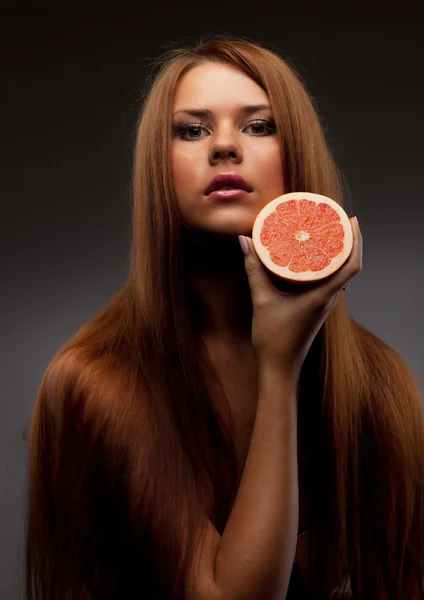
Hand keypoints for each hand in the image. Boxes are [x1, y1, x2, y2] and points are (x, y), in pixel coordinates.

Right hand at [241, 216, 362, 377]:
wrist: (278, 368)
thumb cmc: (273, 339)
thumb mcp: (261, 300)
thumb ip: (254, 269)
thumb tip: (244, 241)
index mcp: (323, 296)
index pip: (352, 266)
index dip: (356, 241)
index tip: (352, 220)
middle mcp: (328, 298)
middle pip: (348, 265)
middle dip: (347, 240)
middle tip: (336, 218)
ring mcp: (323, 303)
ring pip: (338, 273)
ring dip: (337, 253)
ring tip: (326, 231)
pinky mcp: (315, 307)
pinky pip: (326, 280)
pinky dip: (324, 265)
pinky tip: (310, 257)